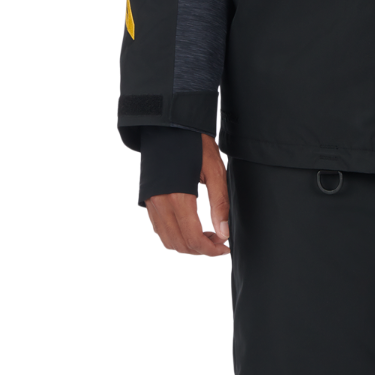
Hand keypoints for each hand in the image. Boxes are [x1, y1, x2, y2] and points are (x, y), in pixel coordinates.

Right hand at [144, 133, 230, 256]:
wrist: (170, 125)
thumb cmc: (195, 144)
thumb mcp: (215, 170)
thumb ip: (220, 203)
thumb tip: (225, 232)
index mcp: (178, 197)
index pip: (192, 238)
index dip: (210, 248)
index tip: (225, 247)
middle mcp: (160, 204)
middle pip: (179, 244)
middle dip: (201, 249)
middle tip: (220, 242)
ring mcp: (152, 204)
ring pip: (168, 240)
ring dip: (188, 245)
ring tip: (208, 235)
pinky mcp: (149, 201)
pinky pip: (160, 229)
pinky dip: (176, 236)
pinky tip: (192, 227)